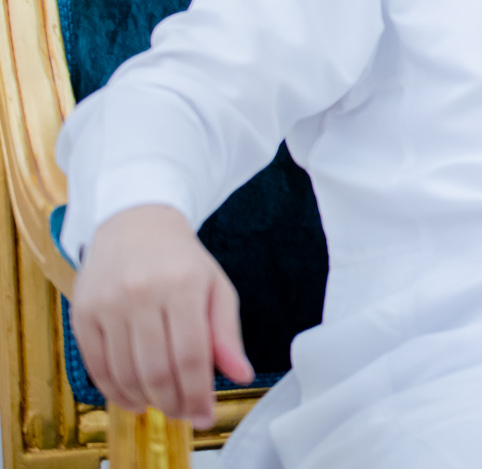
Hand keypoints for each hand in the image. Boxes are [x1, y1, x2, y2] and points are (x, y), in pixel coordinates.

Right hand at [69, 205, 253, 427]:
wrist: (136, 225)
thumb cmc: (182, 261)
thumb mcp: (216, 288)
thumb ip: (227, 333)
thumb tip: (241, 374)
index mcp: (183, 286)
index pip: (191, 355)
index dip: (198, 392)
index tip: (205, 414)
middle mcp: (142, 294)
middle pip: (156, 368)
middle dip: (172, 402)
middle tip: (184, 415)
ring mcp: (108, 304)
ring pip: (125, 372)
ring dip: (145, 399)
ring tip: (162, 406)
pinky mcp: (83, 314)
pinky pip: (97, 365)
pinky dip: (114, 391)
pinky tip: (132, 399)